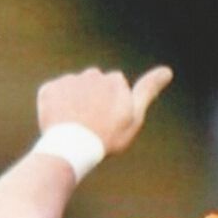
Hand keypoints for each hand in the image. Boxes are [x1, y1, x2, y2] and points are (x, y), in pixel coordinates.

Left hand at [36, 64, 172, 155]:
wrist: (73, 147)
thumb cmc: (108, 137)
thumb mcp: (134, 116)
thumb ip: (148, 90)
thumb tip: (168, 70)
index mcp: (114, 80)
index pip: (115, 87)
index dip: (114, 107)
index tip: (111, 123)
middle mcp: (91, 74)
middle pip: (94, 86)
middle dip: (93, 100)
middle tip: (93, 126)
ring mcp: (69, 81)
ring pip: (73, 90)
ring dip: (74, 104)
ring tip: (76, 127)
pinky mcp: (49, 90)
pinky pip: (53, 95)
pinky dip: (55, 108)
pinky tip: (60, 123)